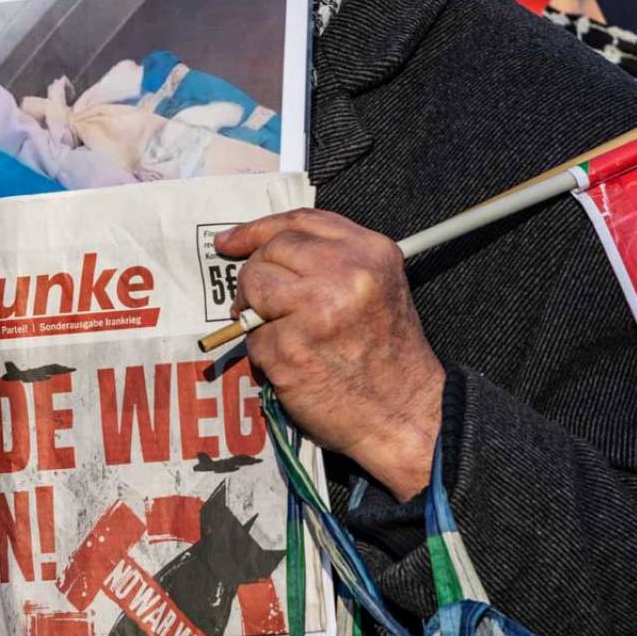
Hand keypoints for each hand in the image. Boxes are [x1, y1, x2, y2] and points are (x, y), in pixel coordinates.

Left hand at [217, 208, 444, 499]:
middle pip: (271, 251)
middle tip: (262, 302)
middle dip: (257, 276)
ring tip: (277, 330)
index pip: (300, 221)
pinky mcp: (290, 348)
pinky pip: (252, 335)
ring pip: (254, 286)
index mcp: (370, 252)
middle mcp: (345, 273)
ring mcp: (315, 310)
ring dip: (254, 310)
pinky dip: (262, 349)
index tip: (231, 241)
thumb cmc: (388, 353)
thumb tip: (264, 245)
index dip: (258, 229)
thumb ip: (333, 258)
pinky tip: (291, 362)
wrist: (405, 414)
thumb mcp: (379, 286)